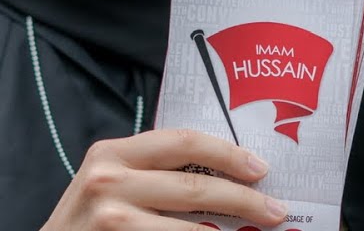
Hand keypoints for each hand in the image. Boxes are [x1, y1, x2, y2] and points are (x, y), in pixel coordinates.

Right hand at [40, 129, 285, 229]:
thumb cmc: (87, 221)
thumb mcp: (110, 182)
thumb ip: (152, 171)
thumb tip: (222, 173)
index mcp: (112, 153)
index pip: (183, 141)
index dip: (227, 154)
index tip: (259, 168)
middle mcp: (109, 180)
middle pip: (195, 186)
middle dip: (244, 199)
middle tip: (275, 210)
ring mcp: (111, 218)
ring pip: (192, 227)